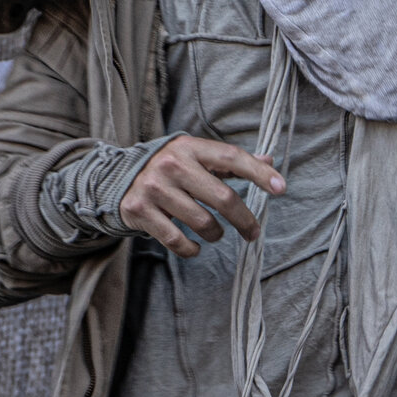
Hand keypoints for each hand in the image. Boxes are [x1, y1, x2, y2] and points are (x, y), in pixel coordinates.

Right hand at [120, 136, 285, 258]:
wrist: (115, 179)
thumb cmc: (169, 169)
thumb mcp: (195, 157)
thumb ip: (230, 162)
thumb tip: (269, 162)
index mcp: (189, 147)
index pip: (231, 158)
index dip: (258, 173)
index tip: (280, 188)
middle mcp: (171, 165)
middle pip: (222, 197)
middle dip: (244, 219)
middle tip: (253, 232)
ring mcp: (154, 188)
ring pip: (202, 223)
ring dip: (216, 235)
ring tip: (215, 234)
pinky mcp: (140, 211)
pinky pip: (176, 240)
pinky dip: (191, 249)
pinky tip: (195, 247)